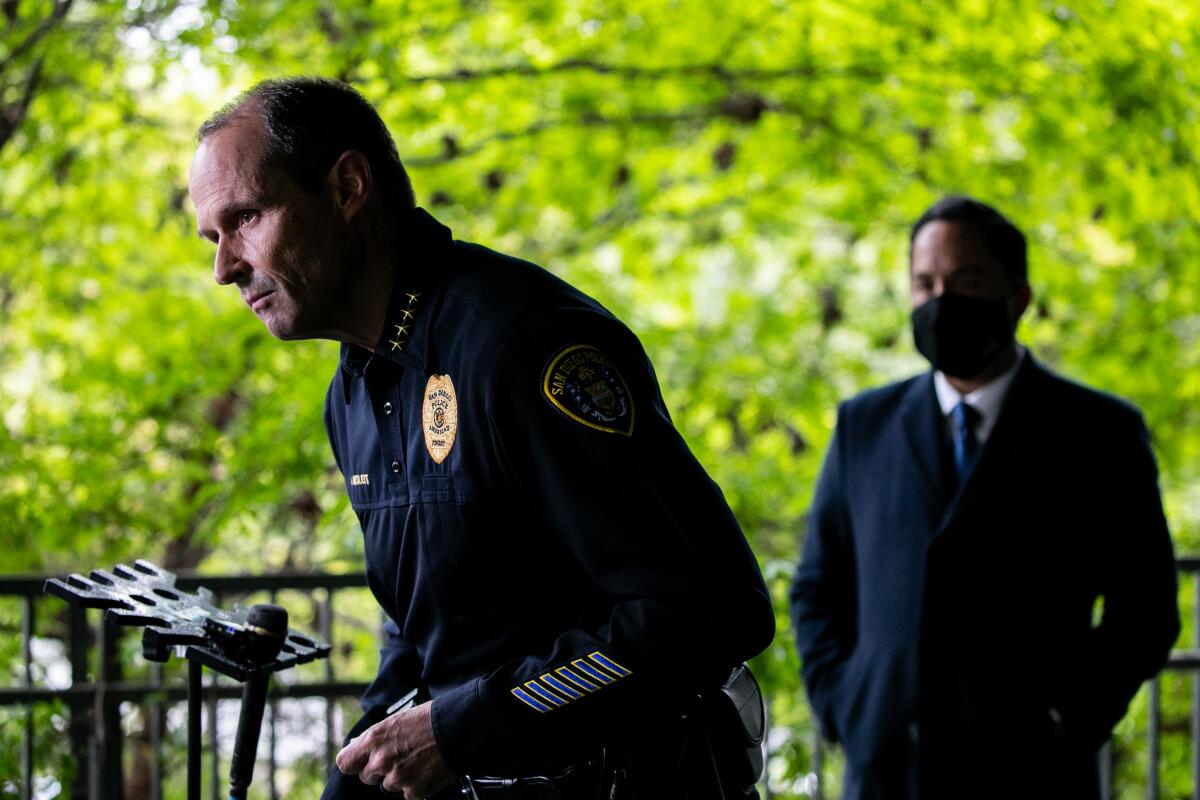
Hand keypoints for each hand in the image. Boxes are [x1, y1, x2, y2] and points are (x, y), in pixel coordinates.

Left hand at [335, 702, 455, 797]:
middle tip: (399, 757)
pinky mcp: (414, 791)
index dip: (353, 762)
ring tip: (417, 760)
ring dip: (399, 778)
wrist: (458, 728)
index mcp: (374, 740)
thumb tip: (356, 746)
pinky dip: (416, 785)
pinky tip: (427, 769)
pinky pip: (407, 793)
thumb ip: (373, 737)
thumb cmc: (429, 720)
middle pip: (367, 777)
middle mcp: (381, 761)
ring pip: (388, 786)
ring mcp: (397, 778)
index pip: (345, 762)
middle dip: (379, 770)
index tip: (360, 761)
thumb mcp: (395, 720)